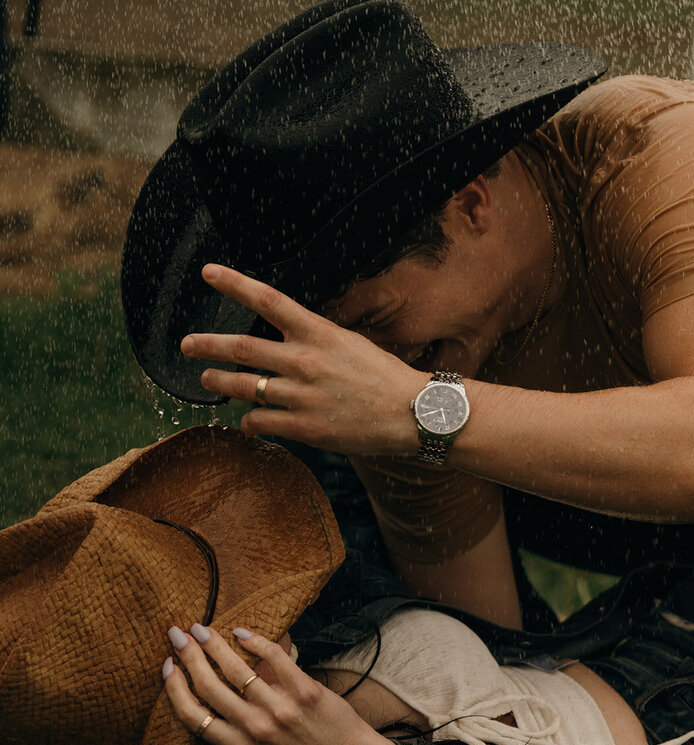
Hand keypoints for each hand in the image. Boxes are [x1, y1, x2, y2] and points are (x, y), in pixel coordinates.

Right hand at [163, 622, 405, 744]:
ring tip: (202, 628)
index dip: (174, 687)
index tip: (167, 665)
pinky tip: (241, 631)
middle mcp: (255, 730)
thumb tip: (202, 700)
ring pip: (235, 668)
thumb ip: (232, 733)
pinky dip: (255, 640)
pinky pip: (274, 657)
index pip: (192, 715)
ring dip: (213, 643)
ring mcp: (281, 710)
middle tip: (177, 634)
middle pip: (208, 686)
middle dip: (188, 655)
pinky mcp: (305, 692)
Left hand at [181, 264, 423, 455]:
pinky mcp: (305, 428)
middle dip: (208, 345)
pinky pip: (261, 422)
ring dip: (219, 383)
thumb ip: (316, 340)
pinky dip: (248, 421)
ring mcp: (303, 396)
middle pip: (242, 347)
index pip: (268, 299)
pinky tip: (247, 421)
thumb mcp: (350, 344)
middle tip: (186, 345)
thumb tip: (288, 340)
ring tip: (206, 381)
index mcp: (318, 333)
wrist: (413, 414)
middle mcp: (305, 360)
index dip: (234, 283)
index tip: (208, 273)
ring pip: (244, 387)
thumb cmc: (385, 378)